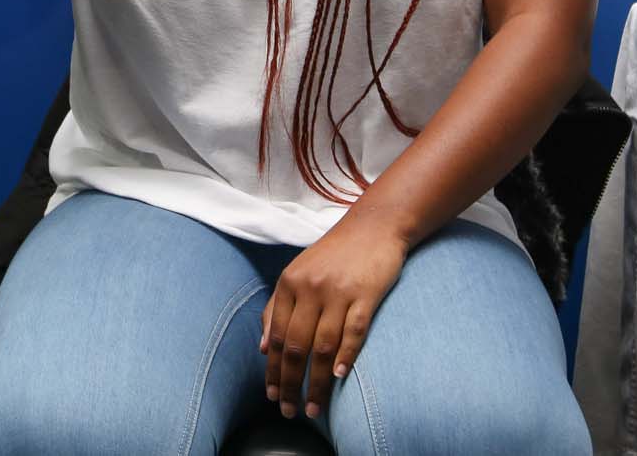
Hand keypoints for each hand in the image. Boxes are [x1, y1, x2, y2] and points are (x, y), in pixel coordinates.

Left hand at [261, 212, 408, 420]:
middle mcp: (310, 287)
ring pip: (323, 346)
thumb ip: (277, 308)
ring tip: (315, 407)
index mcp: (289, 283)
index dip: (271, 370)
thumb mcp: (298, 273)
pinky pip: (354, 331)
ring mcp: (339, 291)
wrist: (374, 226)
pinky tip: (340, 376)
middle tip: (289, 410)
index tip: (272, 396)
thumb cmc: (334, 254)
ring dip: (318, 382)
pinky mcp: (366, 294)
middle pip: (295, 346)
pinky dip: (346, 356)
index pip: (275, 335)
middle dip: (290, 384)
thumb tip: (261, 348)